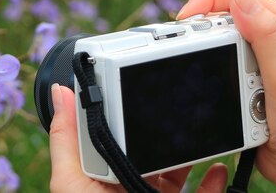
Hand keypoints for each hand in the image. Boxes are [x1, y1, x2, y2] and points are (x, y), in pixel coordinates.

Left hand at [49, 83, 228, 192]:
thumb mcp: (71, 184)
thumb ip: (65, 140)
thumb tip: (59, 91)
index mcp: (101, 177)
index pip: (115, 137)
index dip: (126, 115)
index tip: (138, 91)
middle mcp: (128, 185)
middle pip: (151, 154)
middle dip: (164, 135)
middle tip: (177, 113)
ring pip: (178, 173)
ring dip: (191, 154)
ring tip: (200, 135)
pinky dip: (212, 182)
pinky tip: (215, 169)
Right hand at [177, 0, 275, 192]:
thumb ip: (267, 36)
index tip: (185, 19)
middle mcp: (271, 37)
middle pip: (221, 14)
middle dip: (201, 28)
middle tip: (188, 46)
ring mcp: (255, 56)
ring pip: (215, 38)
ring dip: (205, 54)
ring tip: (210, 73)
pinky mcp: (242, 75)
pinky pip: (214, 62)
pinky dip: (208, 71)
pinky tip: (215, 85)